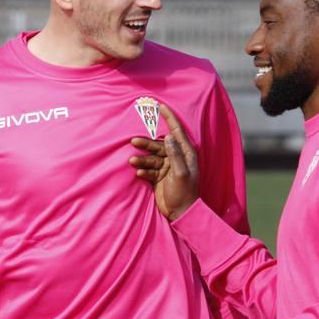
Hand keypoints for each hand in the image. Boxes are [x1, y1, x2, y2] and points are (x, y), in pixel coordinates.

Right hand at [127, 101, 199, 221]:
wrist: (181, 213)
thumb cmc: (185, 193)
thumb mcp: (181, 173)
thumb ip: (175, 155)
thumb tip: (168, 137)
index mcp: (186, 153)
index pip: (176, 131)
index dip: (169, 117)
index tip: (160, 105)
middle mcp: (176, 157)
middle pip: (158, 145)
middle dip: (146, 144)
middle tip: (133, 142)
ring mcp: (167, 167)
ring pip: (151, 157)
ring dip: (141, 159)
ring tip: (131, 162)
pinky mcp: (158, 176)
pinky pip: (148, 169)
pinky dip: (143, 171)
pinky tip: (138, 174)